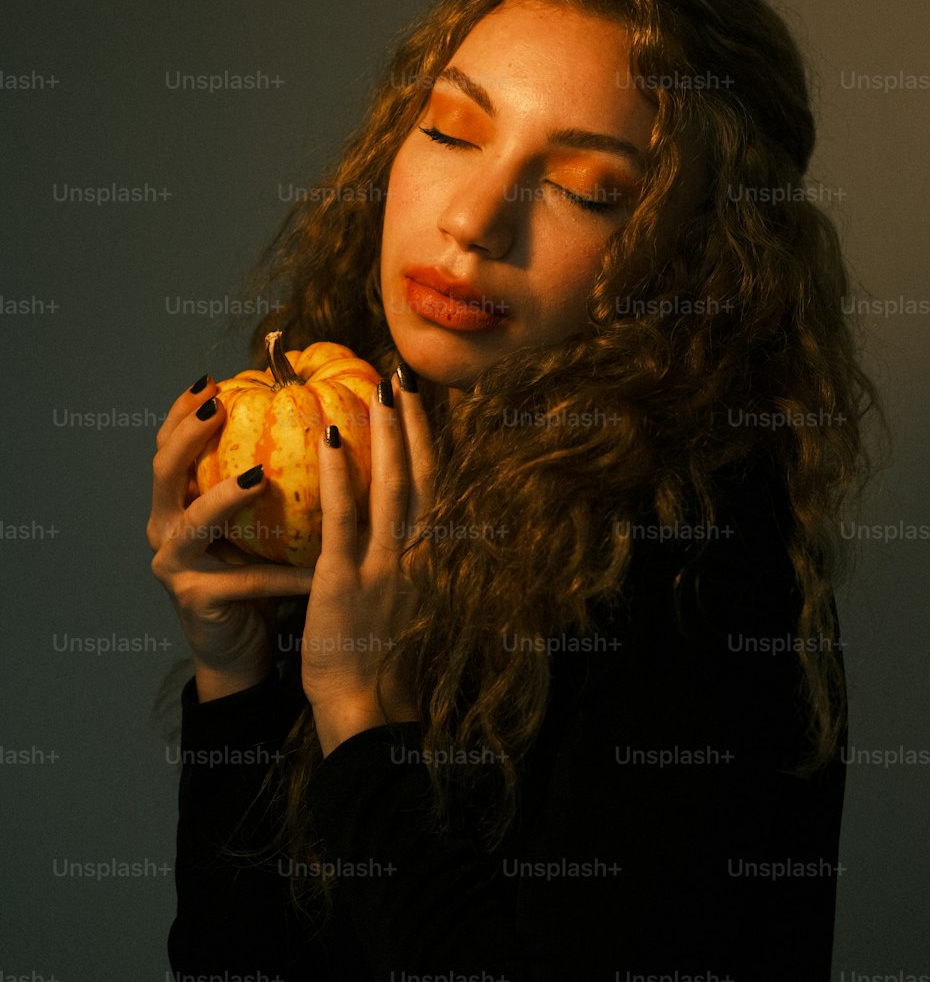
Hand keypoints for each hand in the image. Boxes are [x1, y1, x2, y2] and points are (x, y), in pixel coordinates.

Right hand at [147, 376, 313, 694]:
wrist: (242, 648)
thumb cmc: (257, 568)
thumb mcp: (258, 516)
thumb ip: (268, 469)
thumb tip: (313, 409)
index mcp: (177, 501)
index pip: (170, 444)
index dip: (184, 410)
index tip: (213, 378)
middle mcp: (166, 528)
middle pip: (164, 472)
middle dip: (188, 436)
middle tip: (220, 407)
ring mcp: (176, 566)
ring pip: (192, 523)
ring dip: (224, 497)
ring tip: (260, 476)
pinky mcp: (197, 602)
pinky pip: (245, 580)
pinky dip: (284, 572)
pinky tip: (315, 565)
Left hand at [301, 370, 434, 752]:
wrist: (371, 716)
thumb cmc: (383, 664)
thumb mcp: (407, 606)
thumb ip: (406, 561)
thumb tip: (401, 525)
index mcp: (431, 561)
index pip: (437, 487)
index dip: (432, 441)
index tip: (425, 402)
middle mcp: (418, 556)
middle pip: (423, 474)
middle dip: (415, 423)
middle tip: (403, 376)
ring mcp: (385, 566)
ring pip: (392, 486)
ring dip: (387, 433)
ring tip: (377, 389)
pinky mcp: (346, 580)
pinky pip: (343, 516)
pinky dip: (339, 471)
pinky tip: (328, 436)